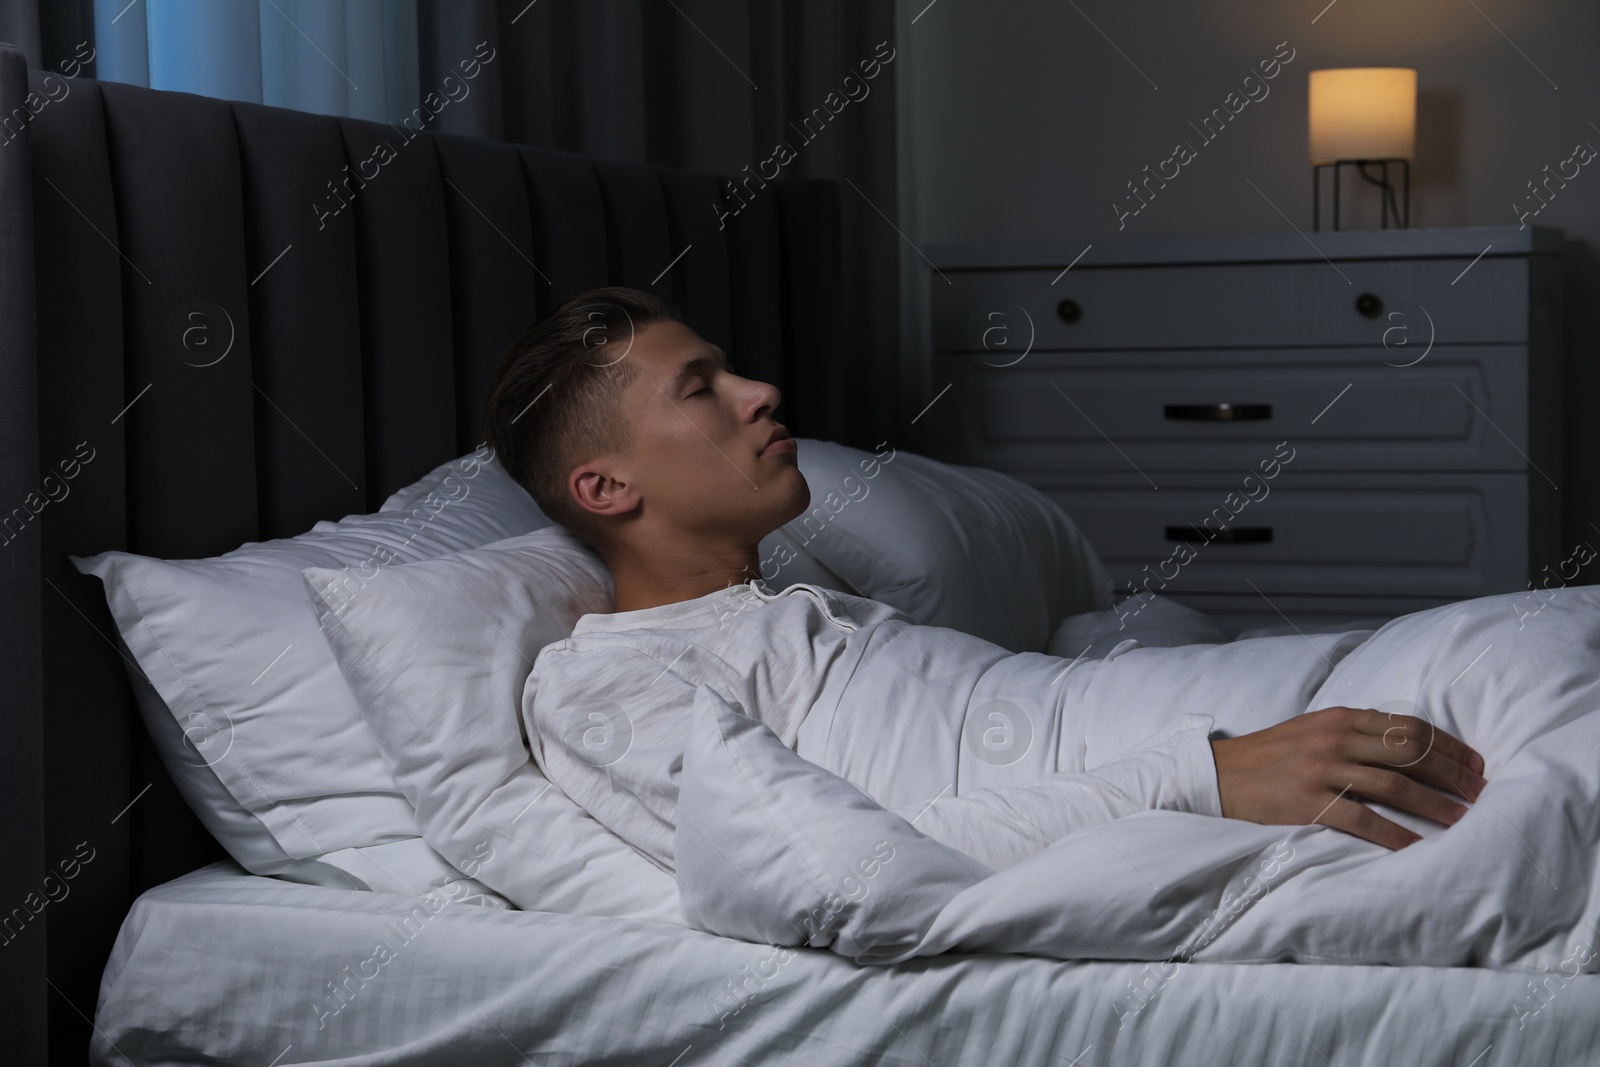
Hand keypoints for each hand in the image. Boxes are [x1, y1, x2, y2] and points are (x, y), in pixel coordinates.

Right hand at [1209, 706, 1487, 849]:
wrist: (1218, 774)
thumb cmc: (1270, 755)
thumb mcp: (1313, 730)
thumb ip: (1354, 732)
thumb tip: (1406, 745)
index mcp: (1340, 718)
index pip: (1409, 726)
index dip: (1449, 745)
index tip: (1475, 764)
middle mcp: (1335, 739)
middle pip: (1411, 751)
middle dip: (1452, 773)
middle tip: (1479, 793)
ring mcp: (1322, 770)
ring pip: (1395, 784)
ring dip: (1434, 804)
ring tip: (1460, 819)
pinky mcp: (1309, 801)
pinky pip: (1363, 819)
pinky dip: (1394, 835)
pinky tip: (1416, 847)